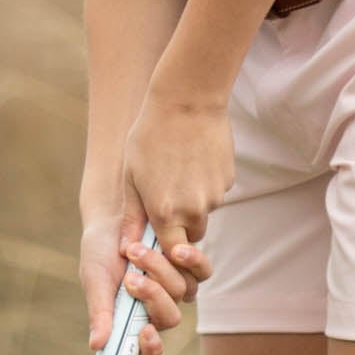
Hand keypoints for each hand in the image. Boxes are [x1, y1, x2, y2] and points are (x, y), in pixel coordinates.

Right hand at [79, 194, 213, 354]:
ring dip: (159, 270)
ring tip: (133, 249)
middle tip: (130, 277)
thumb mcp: (95, 279)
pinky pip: (201, 271)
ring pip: (183, 291)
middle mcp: (155, 309)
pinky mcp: (188, 265)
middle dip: (151, 296)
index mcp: (130, 321)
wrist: (115, 213)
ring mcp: (174, 287)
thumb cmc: (99, 251)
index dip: (149, 350)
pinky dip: (190, 260)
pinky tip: (175, 248)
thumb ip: (100, 311)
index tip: (145, 332)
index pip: (145, 353)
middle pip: (169, 319)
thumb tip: (96, 346)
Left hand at [123, 95, 233, 254]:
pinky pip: (215, 192)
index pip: (171, 253)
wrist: (187, 101)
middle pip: (192, 235)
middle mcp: (194, 210)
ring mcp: (215, 195)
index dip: (164, 249)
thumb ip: (132, 216)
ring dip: (193, 202)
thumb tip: (126, 248)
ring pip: (204, 212)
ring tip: (178, 169)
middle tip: (166, 197)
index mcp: (166, 213)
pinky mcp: (228, 180)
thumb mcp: (131, 176)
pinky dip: (205, 184)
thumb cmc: (150, 136)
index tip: (157, 236)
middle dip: (180, 226)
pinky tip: (193, 159)